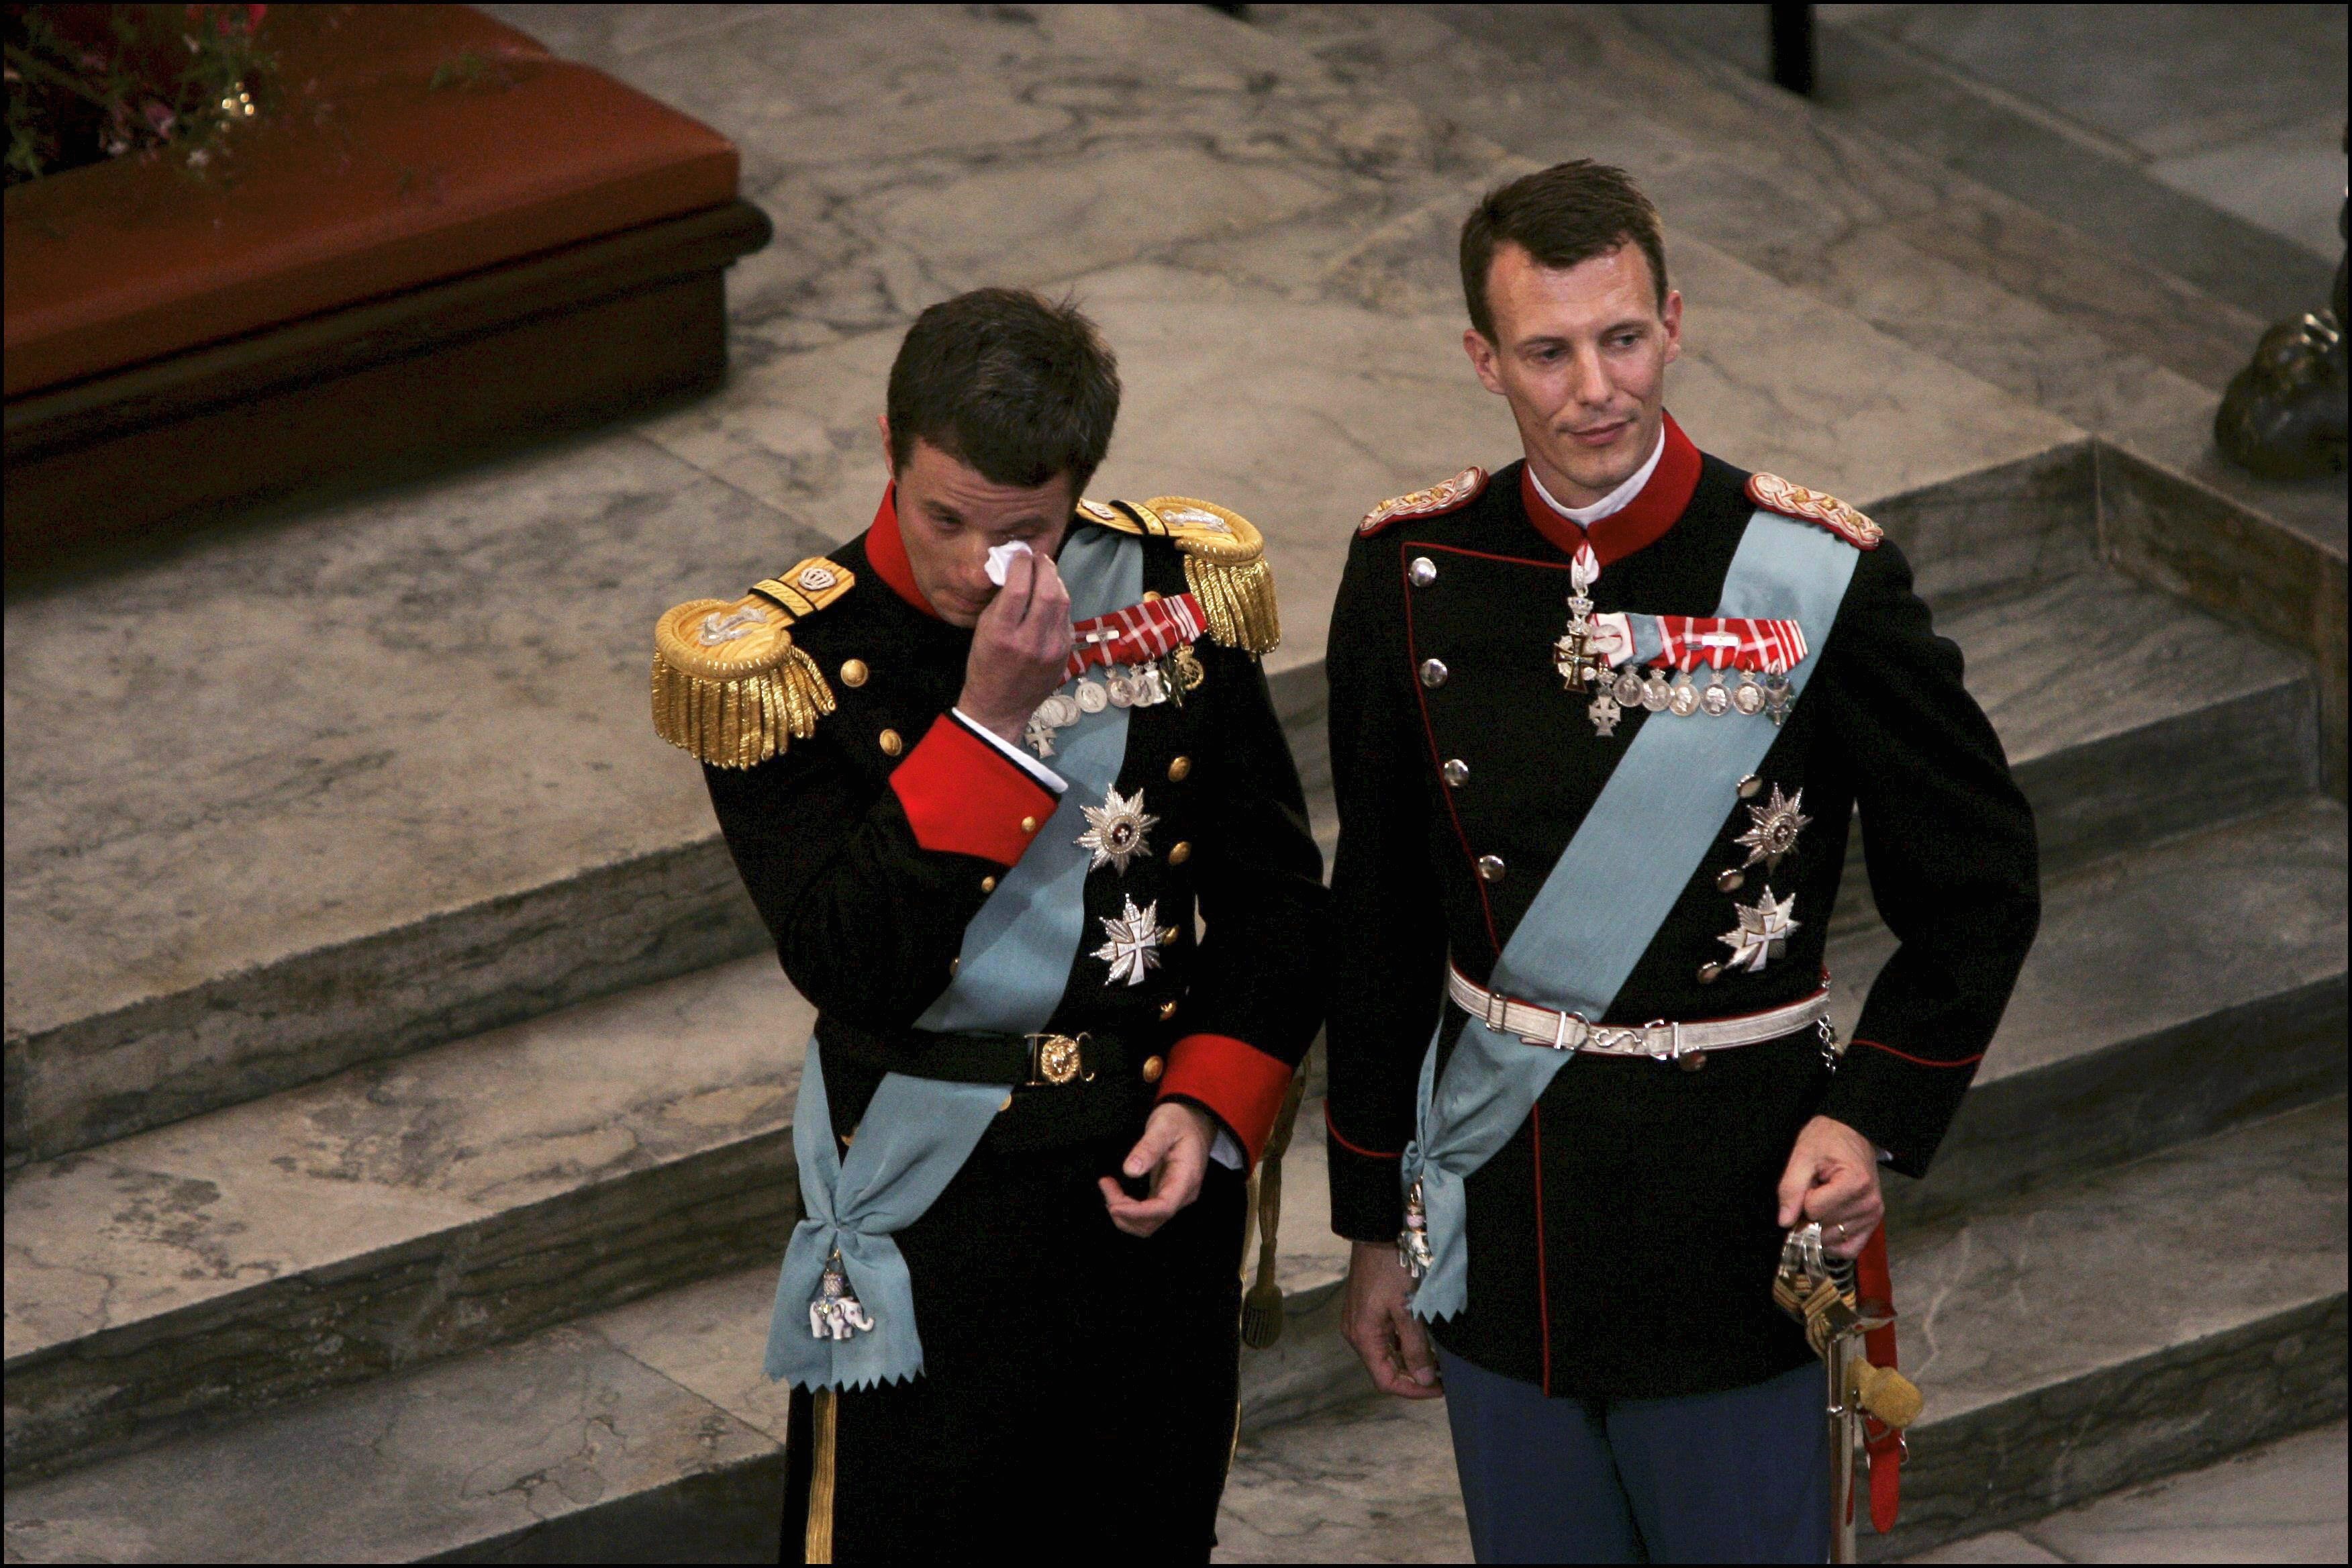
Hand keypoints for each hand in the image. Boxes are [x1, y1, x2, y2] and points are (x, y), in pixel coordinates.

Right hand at [957, 548, 1072, 745]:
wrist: (1001, 707)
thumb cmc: (985, 666)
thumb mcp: (982, 631)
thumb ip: (1000, 601)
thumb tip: (1016, 569)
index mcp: (1002, 634)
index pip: (1019, 588)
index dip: (1022, 564)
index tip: (1020, 553)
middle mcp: (1030, 641)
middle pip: (1047, 591)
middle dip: (1044, 567)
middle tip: (1038, 557)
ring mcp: (1051, 649)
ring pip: (1062, 602)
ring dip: (1055, 581)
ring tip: (1046, 572)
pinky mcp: (1064, 653)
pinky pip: (1066, 618)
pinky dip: (1059, 602)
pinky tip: (1051, 596)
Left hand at [1100, 1101, 1214, 1236]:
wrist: (1193, 1119)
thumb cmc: (1180, 1120)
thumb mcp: (1164, 1126)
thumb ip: (1149, 1147)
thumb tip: (1130, 1171)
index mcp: (1186, 1178)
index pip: (1164, 1208)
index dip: (1137, 1213)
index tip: (1114, 1205)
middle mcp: (1183, 1194)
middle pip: (1153, 1221)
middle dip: (1125, 1212)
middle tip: (1105, 1184)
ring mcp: (1174, 1197)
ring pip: (1148, 1222)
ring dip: (1124, 1213)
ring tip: (1107, 1186)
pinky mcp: (1164, 1194)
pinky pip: (1146, 1213)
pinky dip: (1127, 1208)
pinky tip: (1114, 1191)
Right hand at [1342, 1240, 1442, 1398]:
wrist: (1376, 1233)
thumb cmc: (1391, 1268)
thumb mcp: (1408, 1309)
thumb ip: (1415, 1347)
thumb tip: (1424, 1379)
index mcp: (1363, 1337)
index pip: (1386, 1381)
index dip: (1414, 1390)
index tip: (1439, 1388)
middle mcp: (1356, 1334)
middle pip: (1385, 1369)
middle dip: (1414, 1377)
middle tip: (1443, 1376)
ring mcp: (1359, 1322)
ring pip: (1385, 1354)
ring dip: (1410, 1361)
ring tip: (1437, 1360)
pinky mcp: (1365, 1312)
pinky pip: (1384, 1339)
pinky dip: (1403, 1346)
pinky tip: (1422, 1341)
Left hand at [1776, 1114, 1884, 1259]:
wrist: (1850, 1134)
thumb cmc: (1826, 1140)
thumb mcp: (1802, 1155)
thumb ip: (1791, 1188)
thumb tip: (1785, 1222)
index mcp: (1855, 1183)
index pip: (1813, 1210)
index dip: (1803, 1198)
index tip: (1809, 1182)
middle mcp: (1869, 1203)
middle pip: (1822, 1227)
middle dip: (1810, 1213)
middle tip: (1815, 1190)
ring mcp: (1873, 1216)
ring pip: (1831, 1239)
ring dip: (1820, 1225)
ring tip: (1825, 1199)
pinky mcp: (1872, 1224)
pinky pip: (1849, 1249)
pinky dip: (1834, 1242)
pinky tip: (1827, 1224)